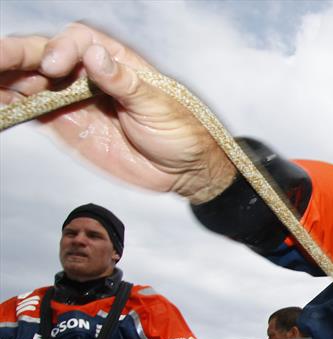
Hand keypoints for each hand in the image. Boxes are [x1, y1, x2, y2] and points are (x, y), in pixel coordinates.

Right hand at [0, 22, 235, 202]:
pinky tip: (1, 104)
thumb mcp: (158, 104)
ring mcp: (74, 101)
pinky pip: (33, 112)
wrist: (184, 171)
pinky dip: (13, 106)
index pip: (78, 41)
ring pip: (31, 82)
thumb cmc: (180, 131)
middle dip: (17, 55)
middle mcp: (89, 76)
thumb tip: (95, 55)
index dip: (62, 47)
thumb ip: (124, 82)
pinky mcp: (67, 127)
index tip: (57, 66)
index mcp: (115, 61)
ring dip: (7, 78)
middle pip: (45, 57)